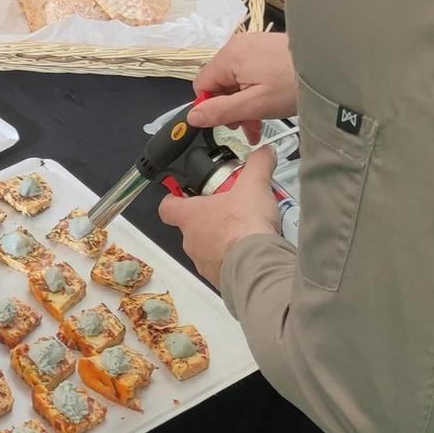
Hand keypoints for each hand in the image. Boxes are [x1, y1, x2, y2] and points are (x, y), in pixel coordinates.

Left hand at [158, 144, 282, 288]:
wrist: (256, 266)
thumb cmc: (244, 226)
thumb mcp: (254, 186)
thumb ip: (258, 165)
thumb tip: (265, 152)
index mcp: (191, 216)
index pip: (168, 207)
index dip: (173, 199)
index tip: (182, 195)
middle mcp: (191, 241)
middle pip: (192, 227)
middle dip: (209, 219)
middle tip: (230, 210)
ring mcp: (203, 263)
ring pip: (207, 249)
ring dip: (222, 241)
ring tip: (245, 232)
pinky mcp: (219, 280)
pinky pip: (223, 268)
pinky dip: (233, 260)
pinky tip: (251, 252)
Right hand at [187, 31, 299, 143]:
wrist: (331, 66)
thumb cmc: (294, 84)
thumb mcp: (255, 105)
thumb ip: (221, 111)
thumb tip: (193, 116)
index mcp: (229, 57)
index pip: (202, 86)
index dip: (212, 108)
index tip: (230, 123)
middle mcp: (237, 45)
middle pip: (221, 83)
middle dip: (232, 108)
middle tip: (251, 127)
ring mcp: (253, 44)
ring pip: (237, 79)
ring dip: (246, 101)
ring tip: (263, 119)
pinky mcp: (267, 47)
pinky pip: (251, 71)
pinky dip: (257, 89)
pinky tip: (272, 102)